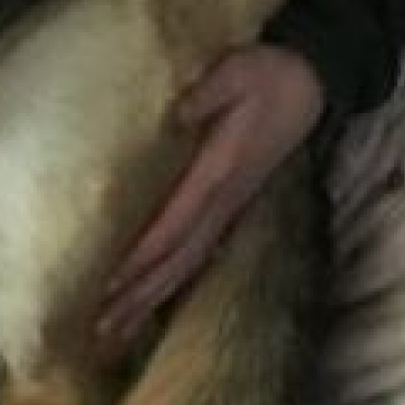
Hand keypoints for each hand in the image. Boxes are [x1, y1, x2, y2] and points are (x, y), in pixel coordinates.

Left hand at [95, 44, 326, 351]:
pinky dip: (167, 285)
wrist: (312, 83)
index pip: (172, 224)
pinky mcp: (228, 208)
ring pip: (183, 268)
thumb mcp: (238, 69)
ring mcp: (227, 209)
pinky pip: (194, 257)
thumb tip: (174, 112)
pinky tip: (145, 305)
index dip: (139, 256)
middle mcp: (223, 201)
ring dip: (146, 302)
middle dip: (133, 297)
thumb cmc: (268, 72)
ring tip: (109, 334)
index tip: (103, 283)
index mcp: (220, 171)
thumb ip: (207, 91)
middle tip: (92, 330)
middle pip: (174, 262)